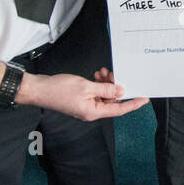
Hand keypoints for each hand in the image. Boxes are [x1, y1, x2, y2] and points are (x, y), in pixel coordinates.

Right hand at [19, 70, 147, 119]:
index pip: (119, 109)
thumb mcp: (86, 87)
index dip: (133, 104)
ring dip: (106, 83)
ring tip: (103, 72)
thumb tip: (120, 91)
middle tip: (115, 74)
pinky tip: (97, 75)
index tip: (144, 98)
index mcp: (93, 112)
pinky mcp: (81, 99)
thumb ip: (105, 89)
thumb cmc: (58, 90)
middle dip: (115, 86)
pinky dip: (99, 84)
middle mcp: (91, 111)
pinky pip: (96, 92)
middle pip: (112, 101)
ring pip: (104, 95)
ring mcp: (86, 106)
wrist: (40, 89)